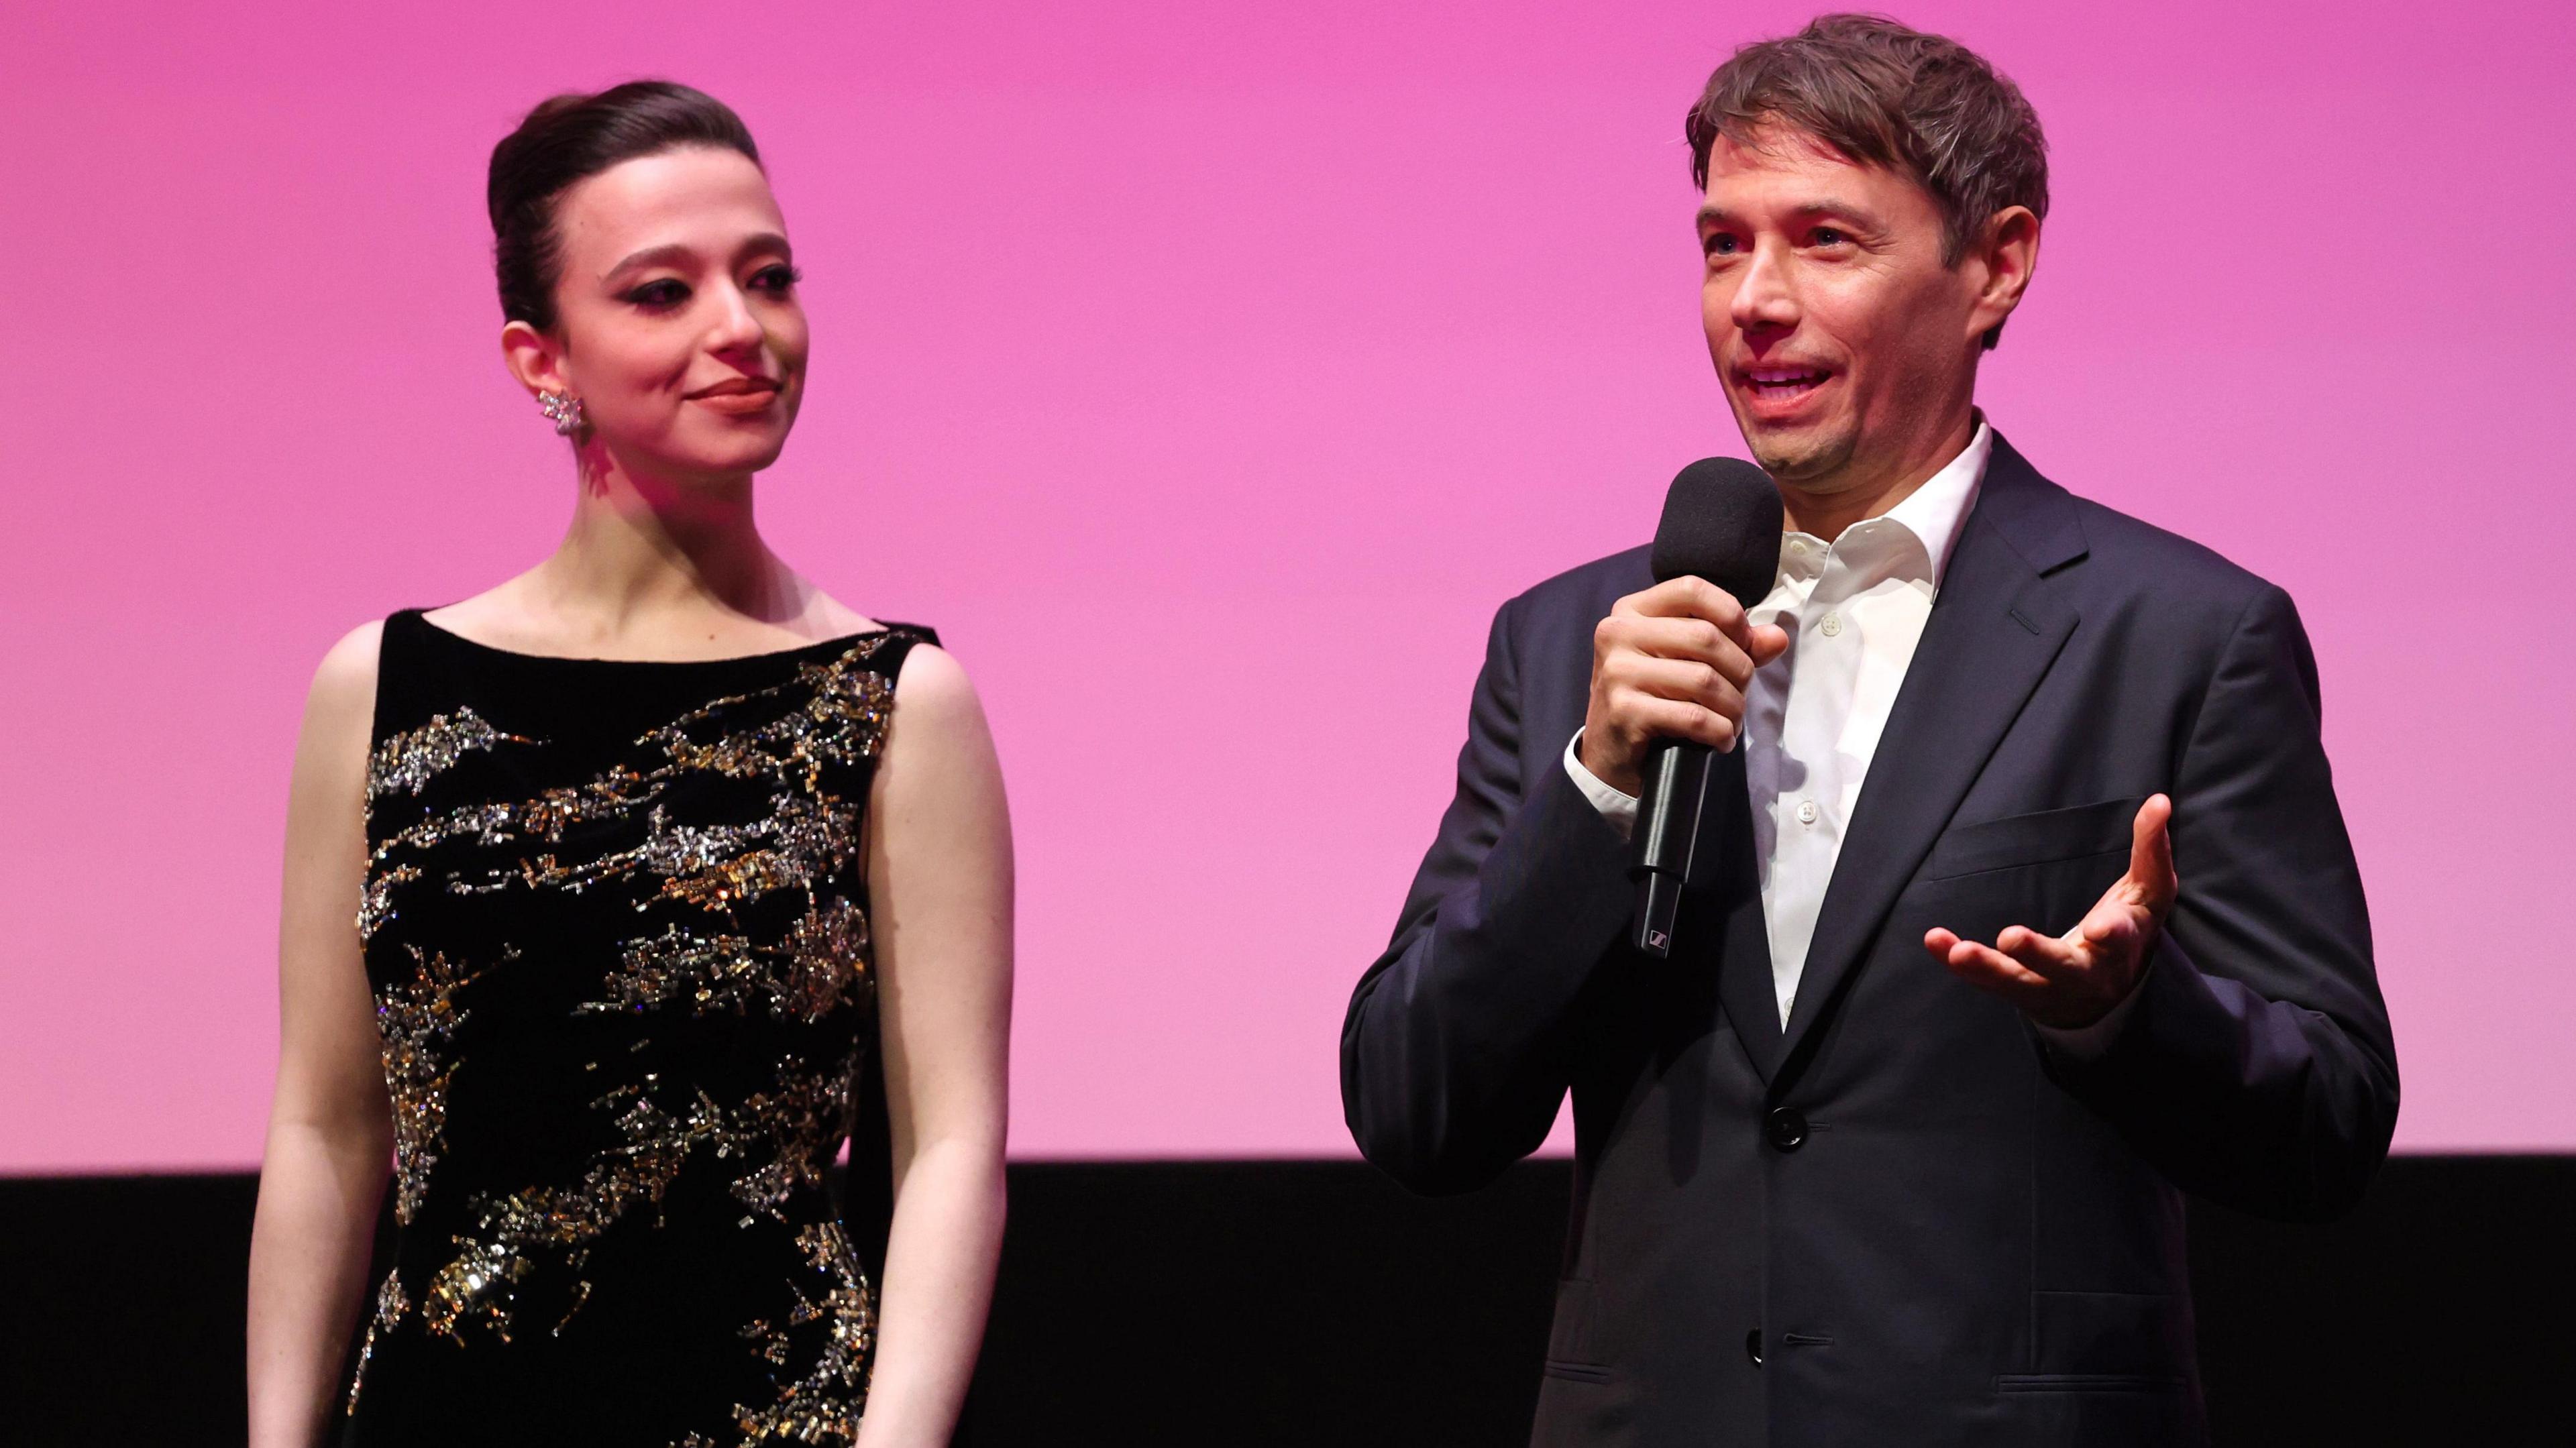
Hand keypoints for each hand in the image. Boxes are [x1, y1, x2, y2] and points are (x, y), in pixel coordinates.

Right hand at [1579, 577, 1791, 795]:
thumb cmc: (1652, 697)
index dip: (1730, 613)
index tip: (1744, 642)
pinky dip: (1719, 731)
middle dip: (1740, 670)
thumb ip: (1732, 645)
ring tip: (1733, 720)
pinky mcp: (1624, 710)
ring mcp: (1617, 671)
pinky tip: (1721, 739)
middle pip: (1706, 636)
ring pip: (1704, 679)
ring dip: (1733, 706)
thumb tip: (1777, 638)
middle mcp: (1618, 633)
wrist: (1610, 751)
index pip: (1691, 589)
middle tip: (1741, 693)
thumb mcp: (1685, 661)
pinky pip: (1693, 716)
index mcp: (1631, 610)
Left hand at [1923, 795, 2178, 1030]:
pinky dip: (1957, 961)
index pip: (2121, 937)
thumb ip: (2152, 849)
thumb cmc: (2130, 931)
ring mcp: (2048, 987)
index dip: (2111, 933)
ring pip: (2016, 981)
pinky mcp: (2017, 991)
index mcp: (2122, 944)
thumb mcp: (2149, 892)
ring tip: (1960, 952)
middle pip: (2063, 966)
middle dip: (2039, 954)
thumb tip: (2159, 801)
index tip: (2099, 930)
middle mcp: (2085, 972)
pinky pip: (1985, 980)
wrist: (2110, 996)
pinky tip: (1935, 941)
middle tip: (2011, 937)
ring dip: (1987, 967)